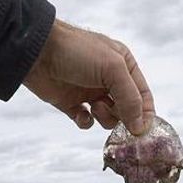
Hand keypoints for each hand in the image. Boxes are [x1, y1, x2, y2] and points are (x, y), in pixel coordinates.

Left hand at [23, 20, 154, 134]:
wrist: (37, 52)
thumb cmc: (78, 52)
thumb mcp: (112, 69)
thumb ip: (130, 98)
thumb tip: (140, 127)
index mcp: (124, 65)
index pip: (143, 95)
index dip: (144, 114)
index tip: (141, 131)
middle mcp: (109, 80)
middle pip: (127, 110)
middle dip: (122, 117)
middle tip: (112, 113)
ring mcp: (90, 92)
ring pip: (108, 118)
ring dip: (103, 116)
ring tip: (94, 106)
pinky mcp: (72, 104)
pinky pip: (86, 121)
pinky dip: (85, 121)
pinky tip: (80, 113)